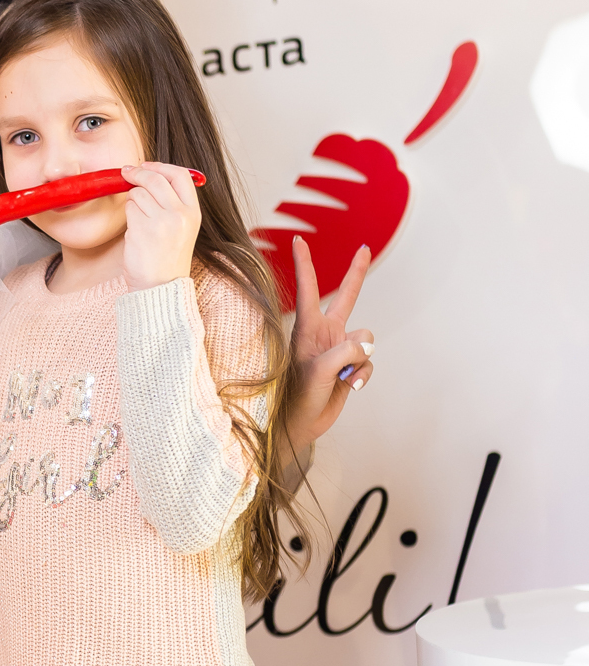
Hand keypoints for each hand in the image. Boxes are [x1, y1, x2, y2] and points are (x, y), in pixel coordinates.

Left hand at [121, 163, 201, 290]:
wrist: (161, 289)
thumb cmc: (167, 261)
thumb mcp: (183, 229)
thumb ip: (174, 203)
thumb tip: (152, 174)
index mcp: (193, 213)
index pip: (180, 175)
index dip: (160, 166)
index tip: (146, 165)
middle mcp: (180, 215)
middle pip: (156, 179)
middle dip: (138, 173)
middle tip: (126, 173)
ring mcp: (161, 222)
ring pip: (138, 194)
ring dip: (132, 201)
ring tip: (138, 220)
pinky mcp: (142, 230)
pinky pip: (129, 209)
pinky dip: (128, 217)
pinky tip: (135, 233)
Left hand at [284, 235, 374, 458]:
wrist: (300, 425)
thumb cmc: (298, 396)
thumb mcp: (321, 369)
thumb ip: (347, 351)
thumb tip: (367, 346)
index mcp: (308, 328)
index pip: (309, 289)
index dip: (305, 263)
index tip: (298, 240)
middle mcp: (325, 334)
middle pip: (346, 297)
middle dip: (356, 274)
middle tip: (365, 249)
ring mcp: (338, 350)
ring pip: (366, 341)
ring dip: (358, 361)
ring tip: (341, 378)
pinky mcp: (349, 367)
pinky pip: (368, 363)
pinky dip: (362, 376)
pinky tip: (349, 387)